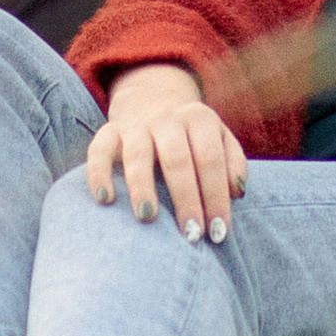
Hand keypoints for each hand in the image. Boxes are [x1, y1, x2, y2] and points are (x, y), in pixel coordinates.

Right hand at [86, 65, 250, 243]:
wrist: (154, 100)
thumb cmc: (194, 137)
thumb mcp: (220, 139)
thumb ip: (233, 163)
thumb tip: (237, 192)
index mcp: (199, 119)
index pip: (211, 159)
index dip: (216, 196)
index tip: (218, 232)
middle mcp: (167, 119)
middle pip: (177, 159)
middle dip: (185, 199)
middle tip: (190, 235)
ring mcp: (136, 125)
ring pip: (138, 155)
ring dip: (142, 187)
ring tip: (148, 218)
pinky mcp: (110, 132)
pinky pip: (99, 150)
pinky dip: (99, 173)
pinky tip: (105, 199)